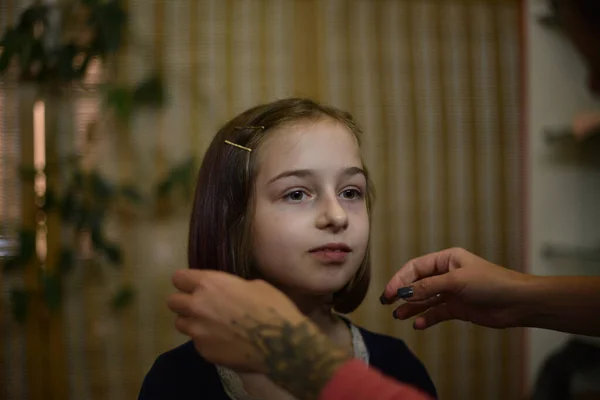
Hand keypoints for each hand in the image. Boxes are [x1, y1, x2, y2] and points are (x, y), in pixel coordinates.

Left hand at [167, 269, 351, 399]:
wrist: (280, 343)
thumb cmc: (273, 307)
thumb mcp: (254, 285)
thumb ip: (231, 286)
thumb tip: (227, 292)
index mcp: (209, 284)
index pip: (179, 278)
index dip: (186, 281)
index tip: (194, 285)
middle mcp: (197, 306)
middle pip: (172, 302)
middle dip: (184, 302)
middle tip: (201, 306)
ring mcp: (198, 331)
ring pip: (181, 324)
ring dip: (193, 322)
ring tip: (211, 325)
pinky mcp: (203, 351)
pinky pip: (197, 343)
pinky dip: (207, 341)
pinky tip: (224, 341)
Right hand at [380, 248, 531, 329]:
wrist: (517, 303)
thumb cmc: (490, 283)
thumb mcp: (456, 281)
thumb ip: (428, 287)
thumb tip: (403, 293)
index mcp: (446, 259)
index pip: (415, 267)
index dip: (400, 279)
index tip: (389, 293)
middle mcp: (447, 274)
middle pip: (418, 282)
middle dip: (402, 292)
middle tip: (386, 303)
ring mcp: (452, 291)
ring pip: (425, 299)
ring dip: (411, 307)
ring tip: (398, 316)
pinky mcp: (458, 308)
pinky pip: (436, 312)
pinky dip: (426, 318)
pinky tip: (417, 324)